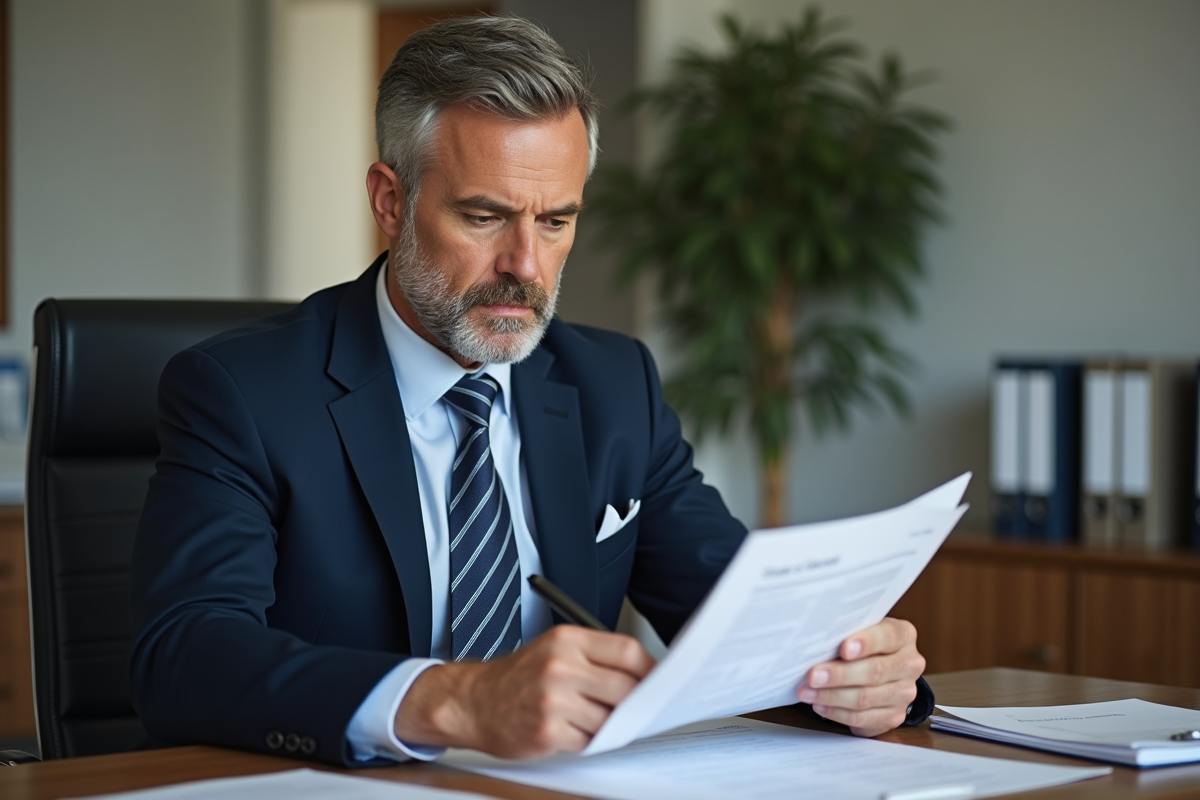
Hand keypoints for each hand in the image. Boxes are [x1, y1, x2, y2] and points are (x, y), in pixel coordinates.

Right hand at [393, 625, 654, 758]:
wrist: (473, 701)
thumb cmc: (519, 677)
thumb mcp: (555, 649)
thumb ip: (595, 657)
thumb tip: (642, 675)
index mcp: (567, 640)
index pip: (627, 651)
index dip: (650, 669)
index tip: (658, 681)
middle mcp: (560, 666)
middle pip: (624, 686)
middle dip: (633, 701)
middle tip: (632, 707)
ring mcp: (553, 699)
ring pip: (608, 718)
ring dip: (606, 723)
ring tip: (588, 716)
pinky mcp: (547, 730)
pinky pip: (588, 740)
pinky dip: (586, 739)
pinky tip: (570, 730)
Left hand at [796, 617, 924, 736]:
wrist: (879, 669)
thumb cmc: (863, 645)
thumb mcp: (859, 630)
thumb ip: (847, 632)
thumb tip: (817, 639)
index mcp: (903, 636)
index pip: (888, 636)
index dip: (866, 642)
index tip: (844, 648)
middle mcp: (909, 664)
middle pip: (875, 671)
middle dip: (840, 675)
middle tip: (813, 675)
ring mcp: (904, 693)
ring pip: (866, 698)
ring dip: (832, 696)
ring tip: (808, 691)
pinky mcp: (893, 716)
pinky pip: (863, 718)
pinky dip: (837, 712)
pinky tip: (820, 705)